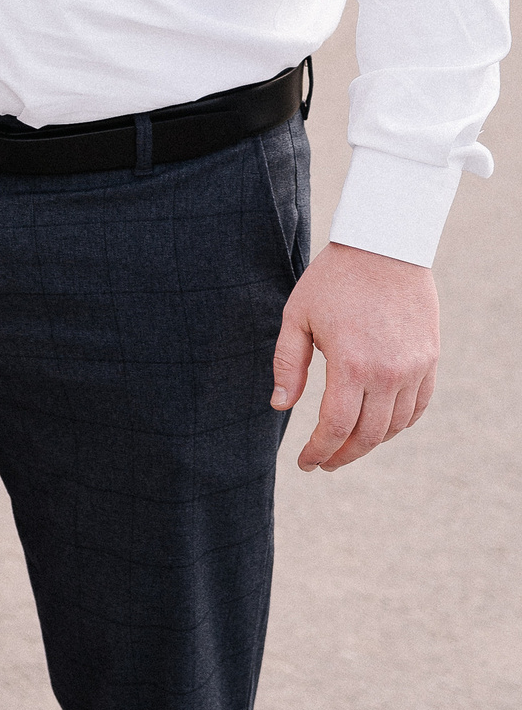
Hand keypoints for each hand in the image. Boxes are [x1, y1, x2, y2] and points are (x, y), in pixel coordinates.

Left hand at [271, 241, 438, 471]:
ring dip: (370, 443)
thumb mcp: (297, 317)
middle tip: (325, 462)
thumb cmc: (333, 280)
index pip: (336, 428)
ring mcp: (413, 368)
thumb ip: (287, 364)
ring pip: (394, 426)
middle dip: (343, 455)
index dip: (319, 451)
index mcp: (351, 365)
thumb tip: (280, 405)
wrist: (384, 247)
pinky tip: (379, 427)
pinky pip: (418, 406)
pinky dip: (399, 424)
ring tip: (347, 445)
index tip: (306, 463)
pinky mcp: (429, 359)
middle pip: (367, 435)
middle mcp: (387, 373)